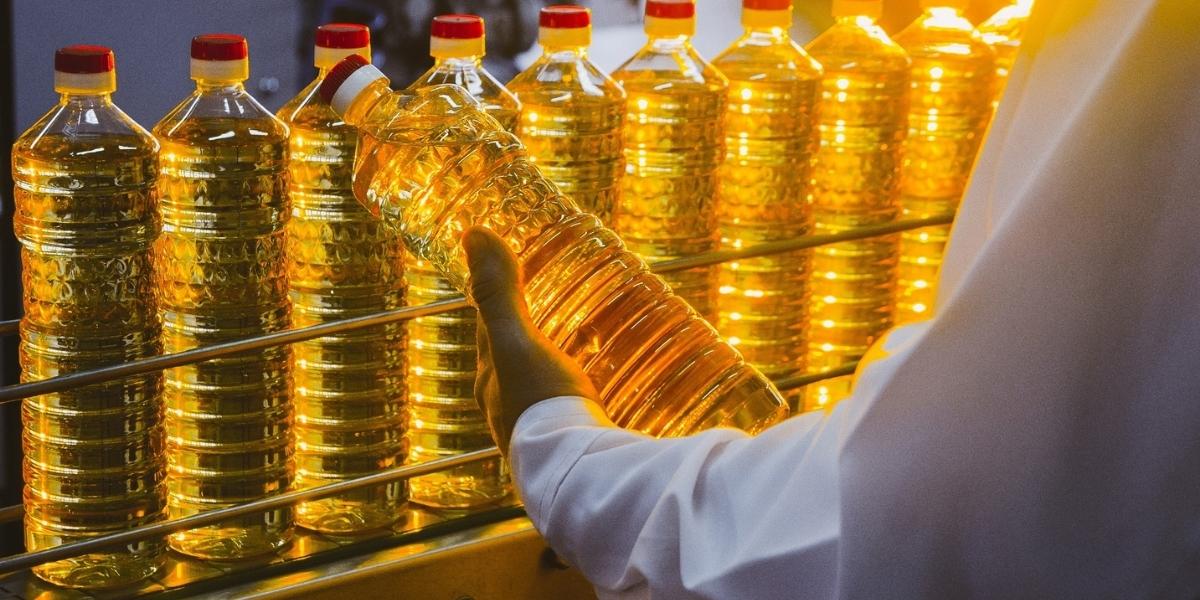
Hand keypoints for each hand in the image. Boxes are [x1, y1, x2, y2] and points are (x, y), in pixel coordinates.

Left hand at [463, 226, 597, 453]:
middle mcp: (509, 406)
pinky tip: (613, 377)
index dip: (499, 298)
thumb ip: (497, 292)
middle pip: (520, 355)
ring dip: (565, 357)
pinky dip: (589, 384)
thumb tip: (473, 233)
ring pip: (549, 379)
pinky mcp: (575, 439)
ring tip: (593, 336)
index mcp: (490, 380)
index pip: (489, 329)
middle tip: (562, 302)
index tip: (517, 272)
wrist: (578, 471)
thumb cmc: (540, 405)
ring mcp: (541, 426)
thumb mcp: (516, 340)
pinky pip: (579, 403)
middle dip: (537, 329)